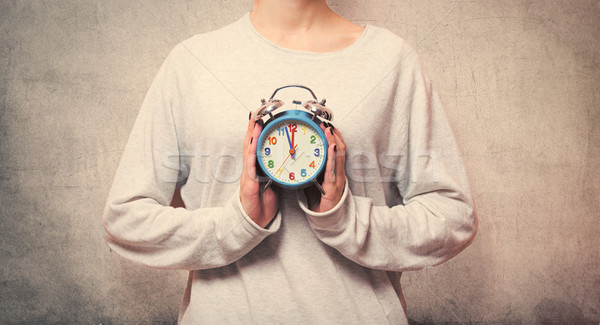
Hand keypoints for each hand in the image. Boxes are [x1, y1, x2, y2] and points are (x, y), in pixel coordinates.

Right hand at [240, 113, 278, 227]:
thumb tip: (285, 161)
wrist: (255, 219)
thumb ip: (275, 171)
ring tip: (255, 122)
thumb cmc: (262, 203)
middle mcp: (250, 168)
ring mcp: (248, 174)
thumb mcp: (271, 183)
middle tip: (256, 113)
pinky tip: (253, 144)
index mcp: (256, 167)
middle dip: (252, 128)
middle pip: (250, 143)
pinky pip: (250, 165)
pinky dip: (251, 153)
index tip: (260, 117)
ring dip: (251, 136)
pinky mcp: (249, 182)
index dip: (257, 131)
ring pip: (248, 151)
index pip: (256, 145)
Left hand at [305, 122, 345, 212]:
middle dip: (335, 134)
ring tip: (329, 130)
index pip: (338, 149)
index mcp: (335, 170)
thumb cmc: (323, 201)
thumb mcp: (318, 181)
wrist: (328, 218)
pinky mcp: (334, 185)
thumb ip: (315, 169)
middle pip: (341, 149)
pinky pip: (334, 168)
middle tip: (327, 123)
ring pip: (339, 156)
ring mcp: (338, 178)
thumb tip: (304, 157)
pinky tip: (332, 148)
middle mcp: (339, 172)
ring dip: (334, 141)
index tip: (328, 125)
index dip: (334, 136)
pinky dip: (333, 157)